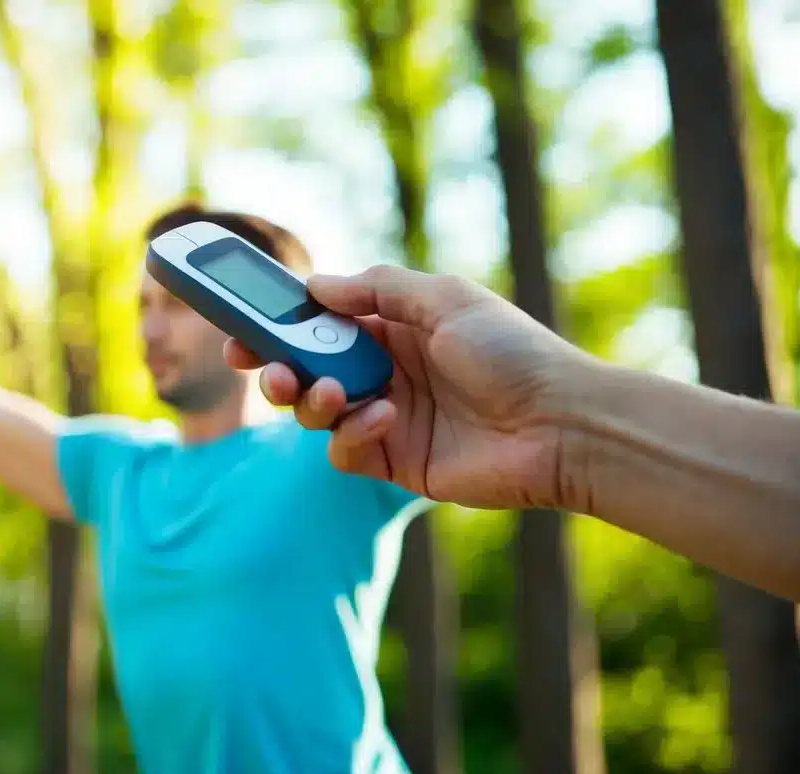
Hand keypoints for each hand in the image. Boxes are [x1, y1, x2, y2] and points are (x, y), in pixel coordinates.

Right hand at [224, 266, 593, 509]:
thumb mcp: (445, 299)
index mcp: (394, 328)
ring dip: (311, 402)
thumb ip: (377, 289)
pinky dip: (350, 434)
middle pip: (306, 370)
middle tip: (270, 372)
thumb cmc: (512, 352)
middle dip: (278, 370)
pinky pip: (344, 452)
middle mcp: (385, 372)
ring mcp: (387, 418)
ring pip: (316, 413)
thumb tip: (315, 285)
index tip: (238, 328)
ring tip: (331, 394)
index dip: (276, 326)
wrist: (560, 424)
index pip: (319, 324)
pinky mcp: (395, 462)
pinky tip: (383, 419)